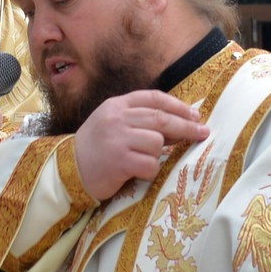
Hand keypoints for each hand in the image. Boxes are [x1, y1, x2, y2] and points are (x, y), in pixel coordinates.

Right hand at [72, 91, 209, 200]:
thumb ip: (139, 119)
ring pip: (157, 143)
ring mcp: (117, 139)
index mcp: (117, 105)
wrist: (68, 170)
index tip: (195, 115)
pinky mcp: (119, 161)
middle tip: (202, 133)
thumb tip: (178, 124)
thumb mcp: (113, 123)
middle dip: (186, 126)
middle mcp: (117, 118)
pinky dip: (150, 170)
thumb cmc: (96, 148)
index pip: (154, 98)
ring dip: (157, 155)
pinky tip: (138, 172)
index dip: (178, 106)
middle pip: (161, 118)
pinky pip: (150, 164)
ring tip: (143, 160)